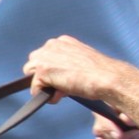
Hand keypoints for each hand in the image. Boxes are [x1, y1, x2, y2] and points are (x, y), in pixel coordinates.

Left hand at [24, 35, 138, 103]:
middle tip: (63, 86)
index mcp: (62, 42)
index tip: (65, 78)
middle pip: (33, 65)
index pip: (45, 57)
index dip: (53, 71)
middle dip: (45, 77)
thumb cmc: (100, 73)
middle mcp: (51, 45)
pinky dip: (46, 96)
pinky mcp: (42, 70)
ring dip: (45, 86)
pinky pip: (35, 88)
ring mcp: (45, 57)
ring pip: (31, 75)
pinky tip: (61, 95)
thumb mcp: (81, 61)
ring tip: (63, 90)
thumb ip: (66, 64)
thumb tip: (58, 76)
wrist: (108, 78)